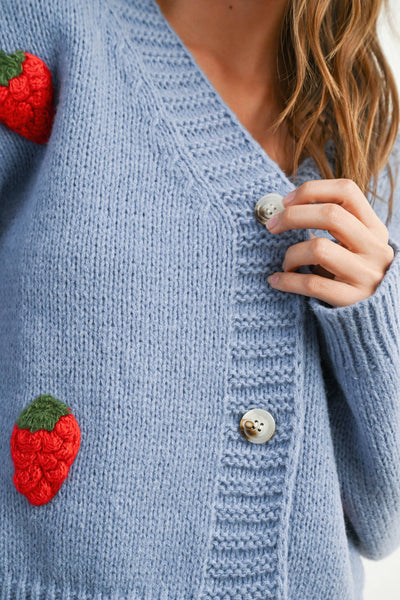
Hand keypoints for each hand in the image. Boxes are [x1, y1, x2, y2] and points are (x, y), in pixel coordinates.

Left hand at [266, 179, 394, 307]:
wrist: (374, 319)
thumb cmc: (352, 274)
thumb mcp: (354, 245)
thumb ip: (333, 226)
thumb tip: (286, 207)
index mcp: (374, 228)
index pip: (346, 191)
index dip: (312, 190)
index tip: (286, 201)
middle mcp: (375, 249)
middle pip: (330, 215)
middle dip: (293, 216)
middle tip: (272, 226)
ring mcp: (365, 275)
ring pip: (319, 249)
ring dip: (292, 254)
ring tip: (286, 263)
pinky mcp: (352, 300)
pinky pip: (312, 284)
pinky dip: (287, 281)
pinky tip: (276, 280)